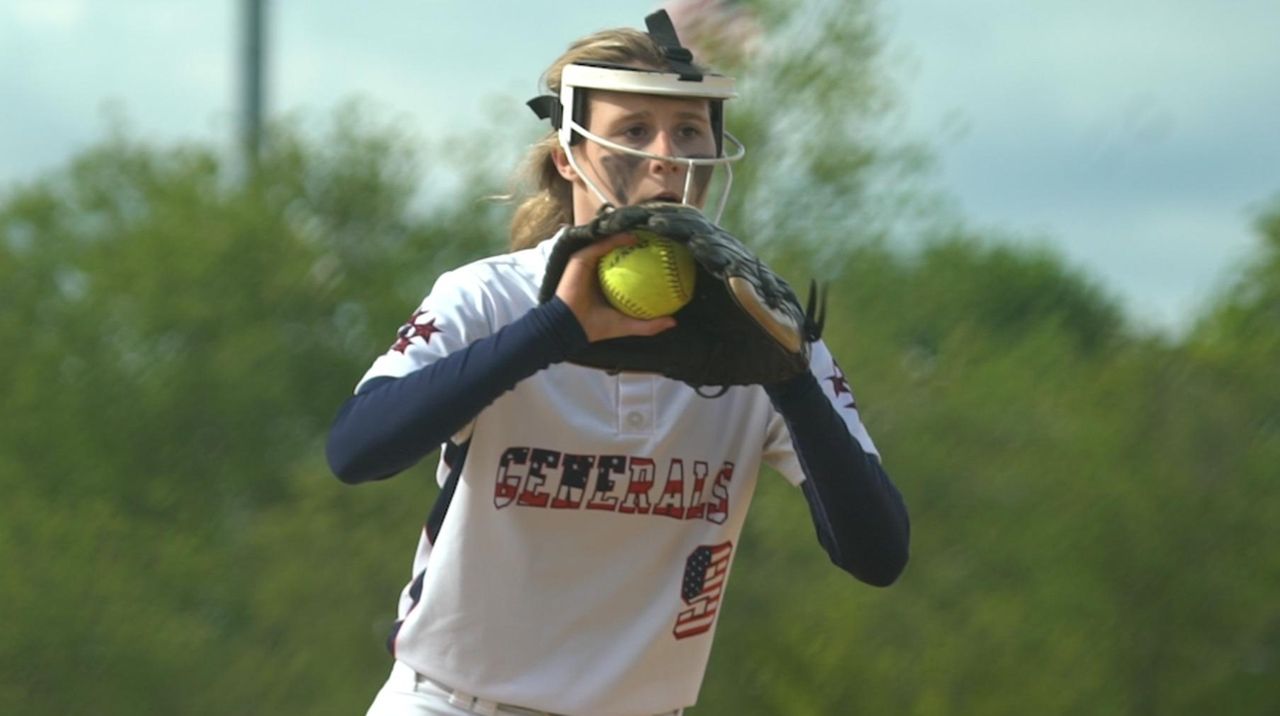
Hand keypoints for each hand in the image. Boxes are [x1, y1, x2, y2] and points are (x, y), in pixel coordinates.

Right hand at [555, 234, 676, 342]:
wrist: (571, 327)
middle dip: (637, 244)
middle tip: (657, 240)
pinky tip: (633, 238)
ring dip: (627, 236)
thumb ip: (649, 325)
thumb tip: (674, 322)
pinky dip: (616, 240)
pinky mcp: (580, 258)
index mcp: (607, 283)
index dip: (643, 260)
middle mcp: (598, 270)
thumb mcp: (628, 325)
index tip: (661, 256)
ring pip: (610, 244)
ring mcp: (589, 262)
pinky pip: (601, 245)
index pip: (627, 266)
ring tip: (647, 232)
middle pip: (619, 252)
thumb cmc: (597, 327)